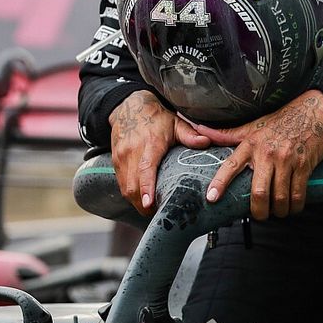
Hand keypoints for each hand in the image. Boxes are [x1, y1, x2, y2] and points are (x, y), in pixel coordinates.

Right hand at [109, 90, 209, 214]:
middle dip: (143, 204)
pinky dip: (132, 195)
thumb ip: (190, 135)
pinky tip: (143, 200)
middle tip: (159, 214)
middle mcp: (132, 151)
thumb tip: (207, 142)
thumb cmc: (156, 118)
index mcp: (150, 143)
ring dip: (137, 202)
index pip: (145, 169)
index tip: (149, 204)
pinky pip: (121, 184)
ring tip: (152, 210)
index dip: (147, 188)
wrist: (129, 108)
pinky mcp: (115, 162)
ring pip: (126, 188)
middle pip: (133, 185)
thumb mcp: (176, 123)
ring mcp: (121, 158)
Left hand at [193, 90, 322, 219]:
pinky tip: (292, 207)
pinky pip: (298, 194)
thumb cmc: (281, 120)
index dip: (220, 183)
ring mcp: (287, 160)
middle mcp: (267, 153)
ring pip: (280, 198)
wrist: (313, 111)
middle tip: (259, 215)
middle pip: (259, 192)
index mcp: (251, 144)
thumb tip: (200, 130)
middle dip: (259, 211)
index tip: (212, 197)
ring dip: (279, 211)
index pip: (231, 165)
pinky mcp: (304, 165)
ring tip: (277, 211)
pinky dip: (295, 207)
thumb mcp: (252, 126)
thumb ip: (227, 134)